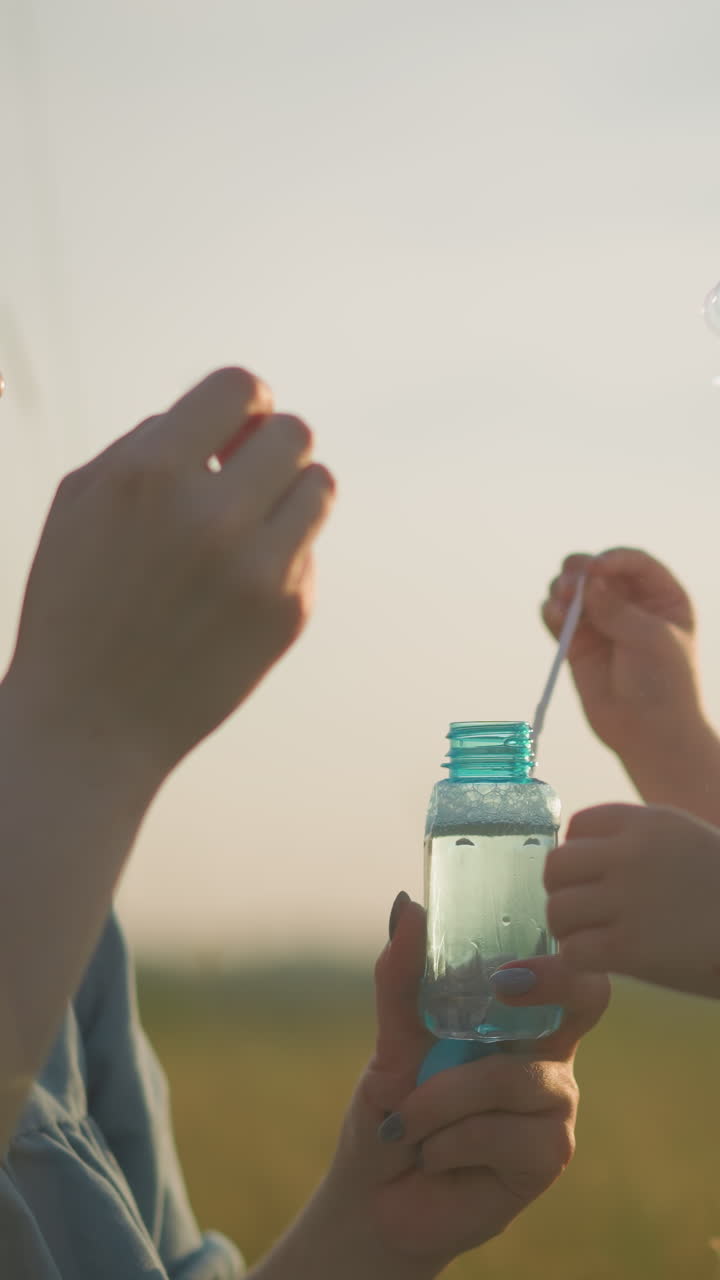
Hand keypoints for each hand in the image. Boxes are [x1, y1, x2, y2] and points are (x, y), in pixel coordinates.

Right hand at [7, 368, 334, 779]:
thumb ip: (152, 443)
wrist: (89, 723)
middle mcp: (212, 513)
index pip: (241, 387)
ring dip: (289, 493)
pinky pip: (307, 551)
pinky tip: (233, 590)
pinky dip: (280, 557)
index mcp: (150, 473)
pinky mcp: (288, 612)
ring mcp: (259, 567)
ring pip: (319, 486)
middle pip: (295, 434)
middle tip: (243, 476)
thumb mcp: (83, 503)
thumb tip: (226, 422)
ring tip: (249, 522)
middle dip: (270, 446)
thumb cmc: (76, 604)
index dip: (244, 402)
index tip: (235, 428)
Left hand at [315, 896, 607, 1276]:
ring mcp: (554, 1106)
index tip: (508, 963)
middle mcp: (548, 1055)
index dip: (558, 953)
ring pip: (506, 1075)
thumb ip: (402, 978)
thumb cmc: (392, 1111)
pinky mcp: (547, 1156)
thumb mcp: (393, 1040)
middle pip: (584, 1000)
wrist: (375, 1197)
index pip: (565, 967)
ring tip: (406, 1123)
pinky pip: (497, 1131)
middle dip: (550, 984)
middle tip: (502, 985)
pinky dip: (446, 1140)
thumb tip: (409, 905)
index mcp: (521, 1018)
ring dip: (437, 1099)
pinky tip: (434, 1156)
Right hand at [543, 547, 705, 764]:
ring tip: (561, 601)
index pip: (634, 563)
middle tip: (569, 580)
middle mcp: (632, 605)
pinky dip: (552, 612)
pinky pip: (559, 619)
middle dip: (580, 571)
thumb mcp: (649, 638)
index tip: (594, 570)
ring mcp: (603, 625)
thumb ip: (615, 608)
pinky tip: (553, 614)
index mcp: (662, 598)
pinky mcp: (579, 645)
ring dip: (563, 589)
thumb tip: (585, 582)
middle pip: (599, 572)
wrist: (649, 734)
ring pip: (575, 592)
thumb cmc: (663, 684)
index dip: (612, 560)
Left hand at [543, 803, 719, 998]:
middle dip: (563, 891)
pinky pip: (574, 950)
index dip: (579, 855)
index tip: (596, 878)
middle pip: (557, 867)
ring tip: (593, 939)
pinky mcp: (630, 948)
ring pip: (558, 909)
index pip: (577, 827)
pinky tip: (604, 962)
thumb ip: (638, 840)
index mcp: (648, 822)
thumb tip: (581, 855)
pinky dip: (581, 960)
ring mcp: (628, 900)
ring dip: (568, 929)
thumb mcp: (686, 841)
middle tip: (584, 913)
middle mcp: (632, 854)